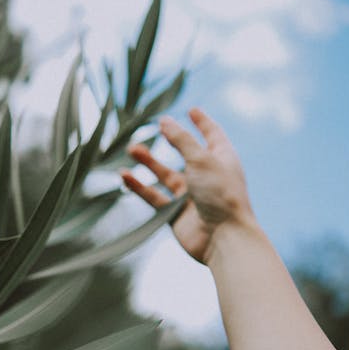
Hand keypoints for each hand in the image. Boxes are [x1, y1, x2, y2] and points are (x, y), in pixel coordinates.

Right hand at [120, 108, 255, 264]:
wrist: (224, 239)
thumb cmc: (221, 195)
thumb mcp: (201, 159)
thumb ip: (181, 139)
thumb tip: (165, 121)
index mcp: (222, 159)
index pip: (212, 135)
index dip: (202, 122)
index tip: (191, 110)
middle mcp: (207, 176)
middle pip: (186, 153)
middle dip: (171, 140)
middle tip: (156, 127)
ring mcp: (192, 196)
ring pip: (166, 175)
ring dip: (149, 162)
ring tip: (132, 149)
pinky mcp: (177, 214)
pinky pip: (155, 197)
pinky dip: (140, 187)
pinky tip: (124, 177)